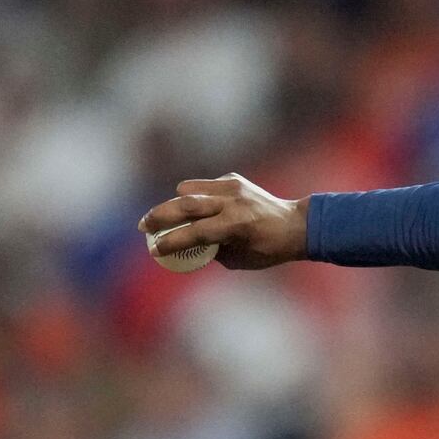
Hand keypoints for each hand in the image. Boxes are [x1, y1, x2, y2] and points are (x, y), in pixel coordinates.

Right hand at [138, 173, 308, 270]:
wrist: (296, 224)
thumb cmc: (269, 249)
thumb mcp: (239, 260)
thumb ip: (210, 250)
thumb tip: (184, 245)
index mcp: (236, 225)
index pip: (195, 232)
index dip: (172, 242)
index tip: (154, 250)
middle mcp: (233, 202)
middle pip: (185, 204)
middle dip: (159, 215)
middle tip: (143, 226)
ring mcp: (232, 187)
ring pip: (189, 189)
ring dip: (175, 203)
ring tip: (167, 217)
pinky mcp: (233, 179)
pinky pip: (204, 186)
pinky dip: (196, 197)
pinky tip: (200, 210)